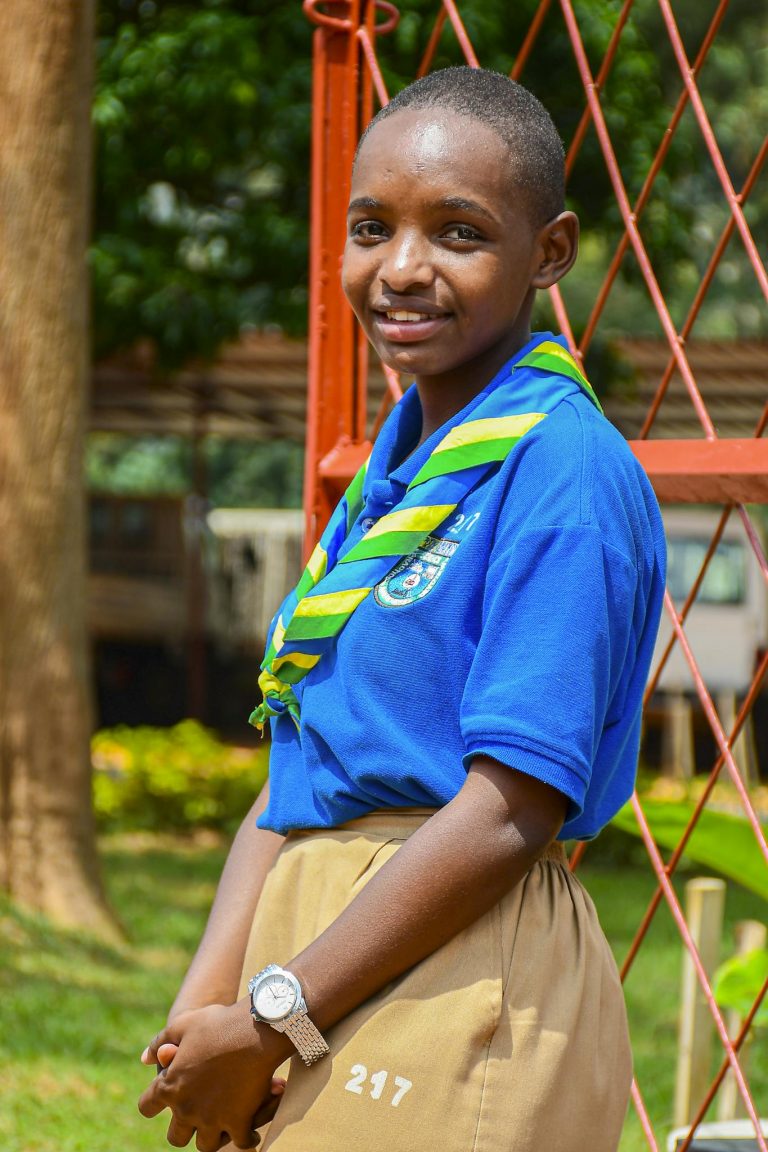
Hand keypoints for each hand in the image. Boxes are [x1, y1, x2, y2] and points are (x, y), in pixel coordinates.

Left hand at [140, 1038, 286, 1143]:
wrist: (254, 1030)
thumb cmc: (218, 1024)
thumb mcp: (184, 1024)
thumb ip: (160, 1041)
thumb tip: (145, 1058)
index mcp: (170, 1086)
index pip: (147, 1107)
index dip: (153, 1104)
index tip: (162, 1101)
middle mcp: (187, 1109)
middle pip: (176, 1137)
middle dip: (184, 1129)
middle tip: (196, 1116)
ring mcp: (213, 1119)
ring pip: (206, 1145)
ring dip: (213, 1135)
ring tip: (222, 1124)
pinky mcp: (238, 1123)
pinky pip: (240, 1142)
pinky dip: (246, 1137)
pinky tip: (250, 1130)